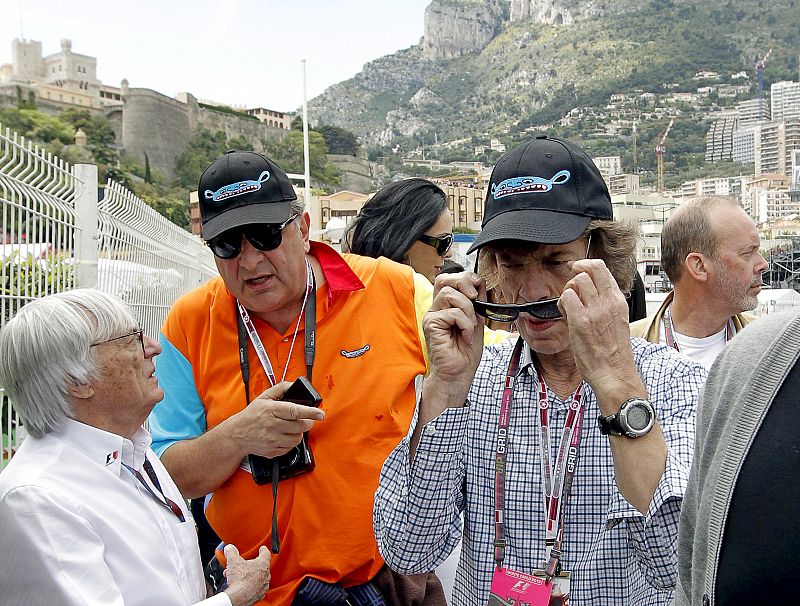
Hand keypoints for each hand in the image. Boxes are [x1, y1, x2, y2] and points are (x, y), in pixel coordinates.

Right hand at [222, 544, 269, 605]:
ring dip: (248, 576)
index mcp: (262, 564)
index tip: (262, 548)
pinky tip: (240, 586)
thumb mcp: (233, 561)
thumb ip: (232, 552)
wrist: (239, 597)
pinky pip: (255, 588)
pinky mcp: (258, 595)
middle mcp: (265, 575)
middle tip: (242, 565)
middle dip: (250, 565)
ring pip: (256, 578)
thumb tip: (229, 548)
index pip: (266, 554)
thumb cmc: (240, 580)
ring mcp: (263, 586)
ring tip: (237, 576)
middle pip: (260, 566)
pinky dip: (249, 586)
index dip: (263, 550)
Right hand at [232, 381, 324, 457]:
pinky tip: (284, 436)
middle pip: (300, 426)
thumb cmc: (251, 415)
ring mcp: (272, 440)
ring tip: (292, 428)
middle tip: (306, 420)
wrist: (237, 435)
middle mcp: (272, 425)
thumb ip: (280, 389)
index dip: (310, 412)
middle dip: (307, 422)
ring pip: (297, 438)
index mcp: (271, 410)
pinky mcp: (272, 451)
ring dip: (299, 433)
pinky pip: (290, 448)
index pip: (294, 410)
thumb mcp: (263, 397)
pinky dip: (291, 442)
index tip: (320, 413)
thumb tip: (293, 384)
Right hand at [423, 271, 485, 403]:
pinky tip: (466, 336)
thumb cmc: (465, 352)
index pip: (449, 279)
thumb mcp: (476, 321)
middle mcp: (436, 308)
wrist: (460, 373)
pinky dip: (465, 324)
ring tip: (470, 326)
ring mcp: (432, 316)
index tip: (479, 287)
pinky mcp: (431, 325)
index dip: (465, 277)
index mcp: (445, 306)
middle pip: (444, 279)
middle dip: (463, 283)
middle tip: (475, 298)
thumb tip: (480, 283)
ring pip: (450, 295)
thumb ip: (477, 302)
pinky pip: (452, 313)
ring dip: (468, 310)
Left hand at [559, 260, 644, 406]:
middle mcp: (608, 302)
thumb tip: (590, 290)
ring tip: (569, 307)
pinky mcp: (581, 321)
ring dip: (567, 291)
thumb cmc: (613, 352)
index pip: (602, 268)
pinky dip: (562, 304)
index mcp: (618, 301)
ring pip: (575, 282)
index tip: (576, 267)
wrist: (614, 373)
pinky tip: (565, 315)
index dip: (585, 264)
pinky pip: (566, 298)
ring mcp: (594, 310)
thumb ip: (606, 303)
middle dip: (574, 277)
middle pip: (587, 270)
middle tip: (571, 291)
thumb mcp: (617, 320)